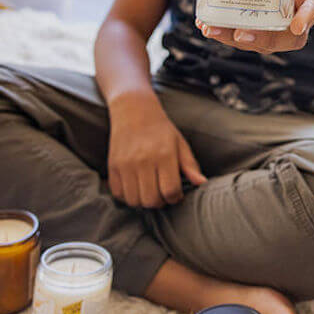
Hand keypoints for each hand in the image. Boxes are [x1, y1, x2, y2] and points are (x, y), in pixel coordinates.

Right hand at [107, 92, 206, 207]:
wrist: (134, 111)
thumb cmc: (161, 130)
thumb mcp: (180, 144)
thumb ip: (190, 165)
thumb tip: (201, 183)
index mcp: (164, 155)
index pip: (170, 191)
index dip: (175, 197)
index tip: (175, 193)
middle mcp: (143, 161)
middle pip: (151, 200)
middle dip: (160, 202)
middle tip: (162, 193)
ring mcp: (125, 164)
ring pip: (134, 200)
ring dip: (143, 201)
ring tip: (149, 190)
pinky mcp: (112, 166)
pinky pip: (118, 194)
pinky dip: (127, 196)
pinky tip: (136, 186)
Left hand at [198, 0, 313, 53]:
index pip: (313, 10)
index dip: (306, 18)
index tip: (296, 24)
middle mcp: (294, 20)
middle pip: (281, 37)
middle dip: (260, 37)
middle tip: (242, 31)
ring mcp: (273, 29)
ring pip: (257, 41)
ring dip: (232, 38)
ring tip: (212, 29)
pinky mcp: (253, 30)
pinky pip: (239, 36)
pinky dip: (222, 32)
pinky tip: (205, 25)